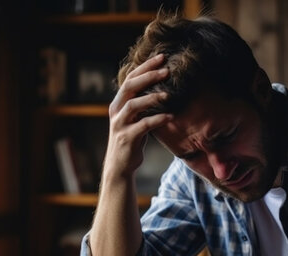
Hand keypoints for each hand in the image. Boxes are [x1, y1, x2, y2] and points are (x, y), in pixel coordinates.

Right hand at [104, 54, 171, 179]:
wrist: (120, 166)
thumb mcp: (135, 119)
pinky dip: (157, 119)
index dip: (145, 67)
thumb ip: (141, 104)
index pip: (130, 78)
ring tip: (169, 95)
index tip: (161, 57)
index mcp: (118, 103)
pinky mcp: (127, 138)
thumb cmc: (132, 140)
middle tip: (167, 70)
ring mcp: (120, 124)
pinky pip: (143, 125)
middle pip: (130, 86)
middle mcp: (116, 110)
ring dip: (152, 97)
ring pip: (134, 105)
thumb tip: (161, 87)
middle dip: (148, 76)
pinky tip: (170, 116)